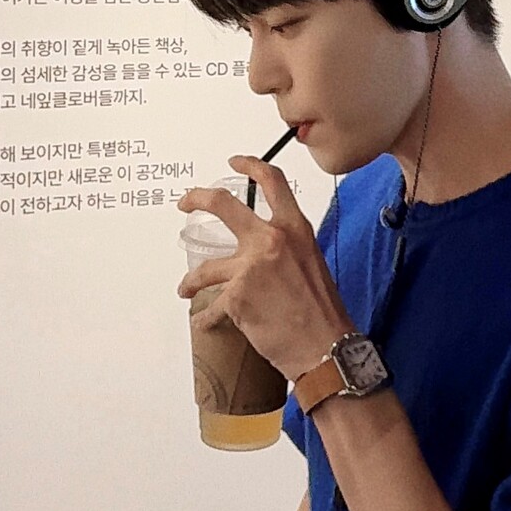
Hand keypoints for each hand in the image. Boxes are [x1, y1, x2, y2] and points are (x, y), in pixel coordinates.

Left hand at [177, 156, 356, 380]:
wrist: (325, 348)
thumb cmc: (324, 313)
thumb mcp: (312, 265)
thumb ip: (288, 249)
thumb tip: (268, 253)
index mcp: (295, 229)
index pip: (272, 182)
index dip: (251, 166)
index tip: (236, 162)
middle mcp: (271, 240)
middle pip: (222, 205)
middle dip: (197, 199)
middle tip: (185, 202)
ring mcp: (250, 267)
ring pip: (206, 268)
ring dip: (192, 280)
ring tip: (185, 288)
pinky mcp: (236, 296)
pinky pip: (212, 305)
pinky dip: (207, 316)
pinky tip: (205, 323)